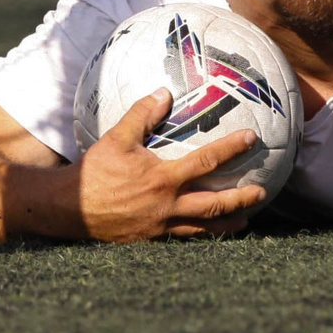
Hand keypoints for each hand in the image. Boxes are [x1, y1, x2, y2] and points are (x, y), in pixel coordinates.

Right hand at [76, 90, 265, 241]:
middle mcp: (167, 206)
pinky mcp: (151, 240)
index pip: (207, 161)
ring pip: (203, 228)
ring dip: (226, 224)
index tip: (252, 139)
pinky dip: (200, 235)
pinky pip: (182, 239)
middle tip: (262, 192)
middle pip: (215, 205)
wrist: (69, 209)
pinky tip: (208, 231)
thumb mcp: (116, 138)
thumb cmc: (94, 172)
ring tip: (244, 221)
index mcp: (163, 179)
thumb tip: (163, 92)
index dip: (232, 148)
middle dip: (241, 199)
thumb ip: (142, 115)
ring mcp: (160, 227)